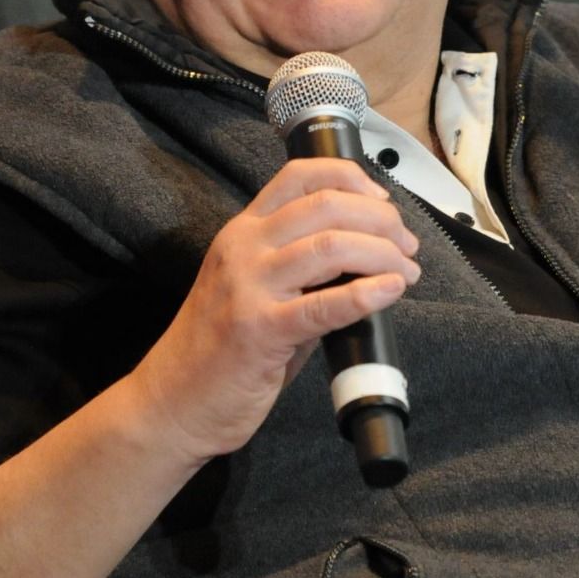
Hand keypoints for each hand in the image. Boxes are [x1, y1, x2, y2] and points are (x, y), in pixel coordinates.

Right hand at [126, 158, 419, 464]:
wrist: (172, 402)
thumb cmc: (219, 349)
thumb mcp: (255, 287)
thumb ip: (301, 268)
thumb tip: (368, 256)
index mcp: (243, 231)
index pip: (300, 175)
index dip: (352, 178)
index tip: (383, 201)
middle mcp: (243, 248)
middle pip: (326, 205)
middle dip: (381, 221)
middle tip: (406, 245)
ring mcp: (248, 287)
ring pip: (331, 246)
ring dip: (382, 254)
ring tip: (406, 270)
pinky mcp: (259, 331)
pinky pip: (323, 306)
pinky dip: (366, 294)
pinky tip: (391, 291)